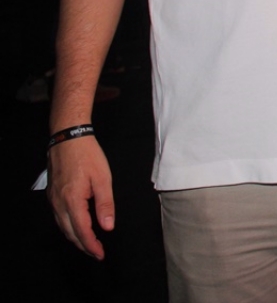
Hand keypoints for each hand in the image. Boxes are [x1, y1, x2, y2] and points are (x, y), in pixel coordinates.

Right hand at [48, 137, 114, 258]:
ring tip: (89, 244)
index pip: (82, 230)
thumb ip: (105, 204)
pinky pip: (59, 217)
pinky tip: (77, 226)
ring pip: (62, 226)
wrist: (67, 137)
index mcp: (72, 200)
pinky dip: (68, 226)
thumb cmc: (87, 155)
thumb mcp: (103, 178)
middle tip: (97, 253)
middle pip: (70, 232)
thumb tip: (108, 227)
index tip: (100, 254)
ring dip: (75, 237)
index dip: (91, 245)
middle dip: (83, 245)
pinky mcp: (52, 194)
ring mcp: (53, 199)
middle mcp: (59, 203)